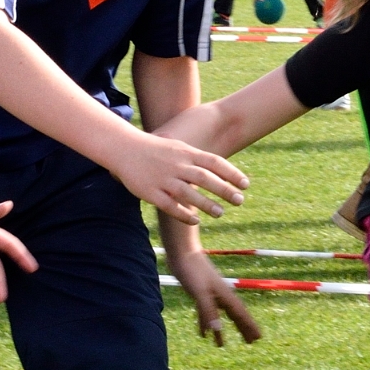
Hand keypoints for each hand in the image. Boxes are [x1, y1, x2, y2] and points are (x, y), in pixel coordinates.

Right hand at [107, 130, 247, 224]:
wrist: (124, 148)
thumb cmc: (155, 149)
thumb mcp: (179, 147)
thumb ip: (198, 158)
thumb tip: (220, 169)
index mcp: (186, 153)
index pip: (214, 162)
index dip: (232, 173)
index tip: (246, 185)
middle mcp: (177, 166)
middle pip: (205, 178)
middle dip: (224, 190)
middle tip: (239, 201)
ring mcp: (163, 179)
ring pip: (189, 193)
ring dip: (207, 205)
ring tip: (220, 213)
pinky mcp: (150, 192)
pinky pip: (170, 206)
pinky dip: (183, 214)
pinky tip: (195, 221)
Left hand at [164, 245, 260, 345]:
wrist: (182, 252)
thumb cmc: (193, 270)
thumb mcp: (200, 293)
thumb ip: (208, 311)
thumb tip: (217, 330)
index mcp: (225, 296)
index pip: (241, 314)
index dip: (249, 326)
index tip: (258, 337)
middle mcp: (220, 296)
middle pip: (234, 316)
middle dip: (242, 329)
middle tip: (251, 342)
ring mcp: (210, 295)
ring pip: (219, 316)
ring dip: (221, 330)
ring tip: (221, 345)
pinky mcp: (198, 294)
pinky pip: (204, 313)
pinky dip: (205, 323)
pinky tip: (201, 333)